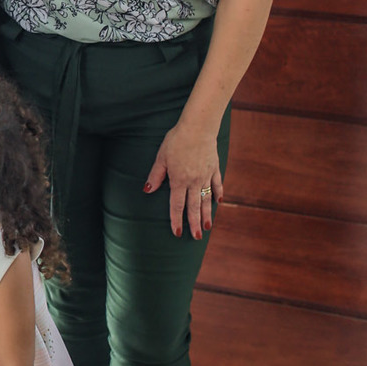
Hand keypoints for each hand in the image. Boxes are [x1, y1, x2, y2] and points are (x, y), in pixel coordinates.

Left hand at [144, 116, 223, 238]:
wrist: (198, 127)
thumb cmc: (177, 140)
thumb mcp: (162, 157)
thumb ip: (156, 175)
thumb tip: (147, 190)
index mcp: (179, 180)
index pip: (177, 205)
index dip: (176, 220)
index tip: (177, 232)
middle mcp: (194, 182)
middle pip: (193, 207)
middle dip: (194, 223)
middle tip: (197, 237)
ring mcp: (206, 176)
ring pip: (206, 199)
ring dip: (207, 214)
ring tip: (208, 227)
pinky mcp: (214, 168)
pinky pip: (217, 184)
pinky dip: (218, 193)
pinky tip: (218, 202)